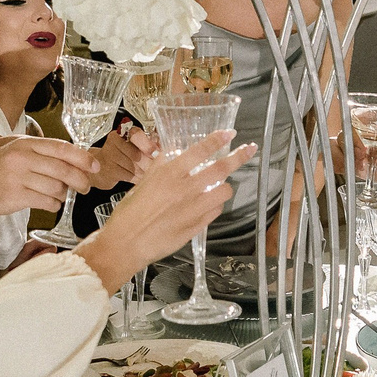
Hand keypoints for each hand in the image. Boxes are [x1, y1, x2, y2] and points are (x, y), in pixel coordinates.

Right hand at [0, 136, 99, 215]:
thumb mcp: (17, 149)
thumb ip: (42, 152)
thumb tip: (74, 159)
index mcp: (26, 144)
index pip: (62, 148)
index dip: (82, 158)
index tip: (95, 166)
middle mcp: (24, 159)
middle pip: (63, 170)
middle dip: (80, 180)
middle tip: (86, 187)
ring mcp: (19, 178)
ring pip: (56, 188)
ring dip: (64, 194)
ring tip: (61, 195)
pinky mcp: (17, 197)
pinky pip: (46, 202)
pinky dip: (54, 205)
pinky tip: (51, 204)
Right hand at [76, 129, 254, 292]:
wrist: (127, 244)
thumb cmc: (130, 213)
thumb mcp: (143, 183)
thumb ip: (161, 166)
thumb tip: (175, 153)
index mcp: (169, 174)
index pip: (200, 151)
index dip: (217, 140)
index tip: (230, 133)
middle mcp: (185, 189)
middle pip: (220, 169)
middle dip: (238, 156)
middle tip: (249, 149)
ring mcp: (194, 209)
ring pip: (224, 191)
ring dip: (225, 185)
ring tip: (220, 185)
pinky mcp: (197, 226)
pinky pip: (216, 211)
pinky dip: (216, 204)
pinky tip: (208, 204)